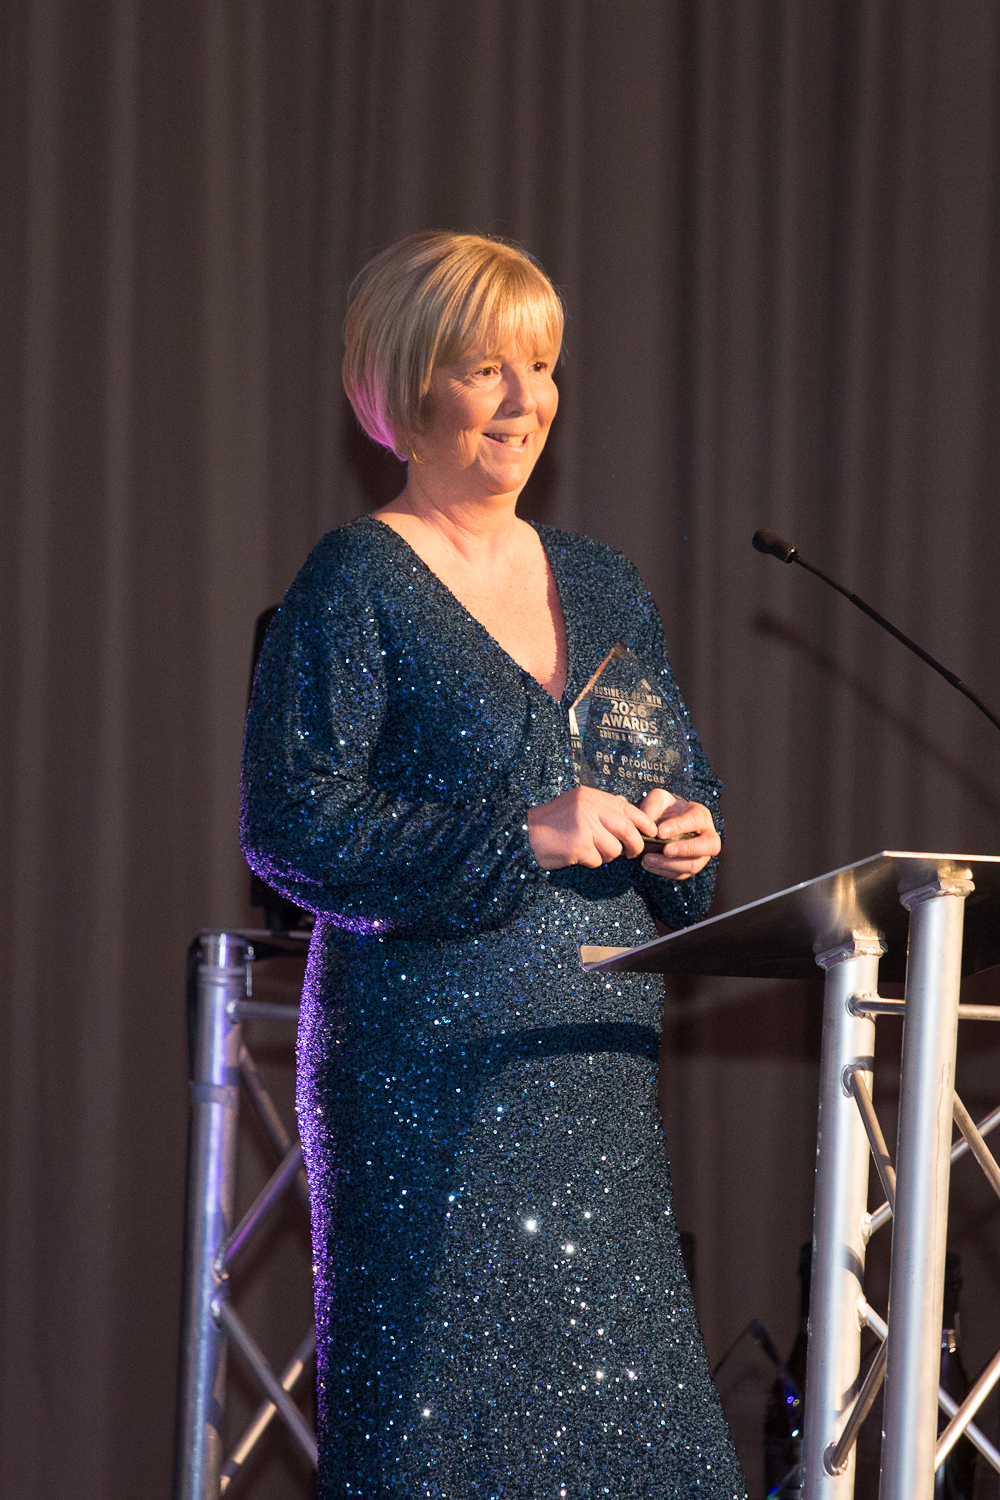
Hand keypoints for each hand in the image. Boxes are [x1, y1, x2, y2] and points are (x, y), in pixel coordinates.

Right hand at [526, 786, 658, 870]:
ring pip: (613, 849)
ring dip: (605, 856)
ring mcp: (585, 826)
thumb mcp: (578, 803)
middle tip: (631, 853)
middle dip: (634, 845)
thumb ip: (602, 806)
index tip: (652, 832)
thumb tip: (629, 807)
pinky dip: (590, 862)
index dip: (644, 821)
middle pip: (627, 829)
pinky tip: (577, 855)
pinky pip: (597, 860)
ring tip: (589, 850)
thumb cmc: (553, 821)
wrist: (524, 833)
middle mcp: (590, 809)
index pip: (627, 808)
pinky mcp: (579, 845)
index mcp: (591, 797)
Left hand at [638, 789, 720, 880]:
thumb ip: (653, 806)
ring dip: (670, 864)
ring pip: (694, 865)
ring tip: (647, 859)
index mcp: (701, 815)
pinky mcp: (690, 867)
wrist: (662, 822)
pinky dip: (664, 872)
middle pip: (709, 846)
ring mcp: (702, 854)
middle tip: (665, 850)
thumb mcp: (658, 798)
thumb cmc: (663, 808)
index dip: (679, 827)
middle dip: (686, 850)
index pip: (696, 820)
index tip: (659, 832)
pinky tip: (648, 864)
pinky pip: (681, 874)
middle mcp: (707, 835)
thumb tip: (651, 828)